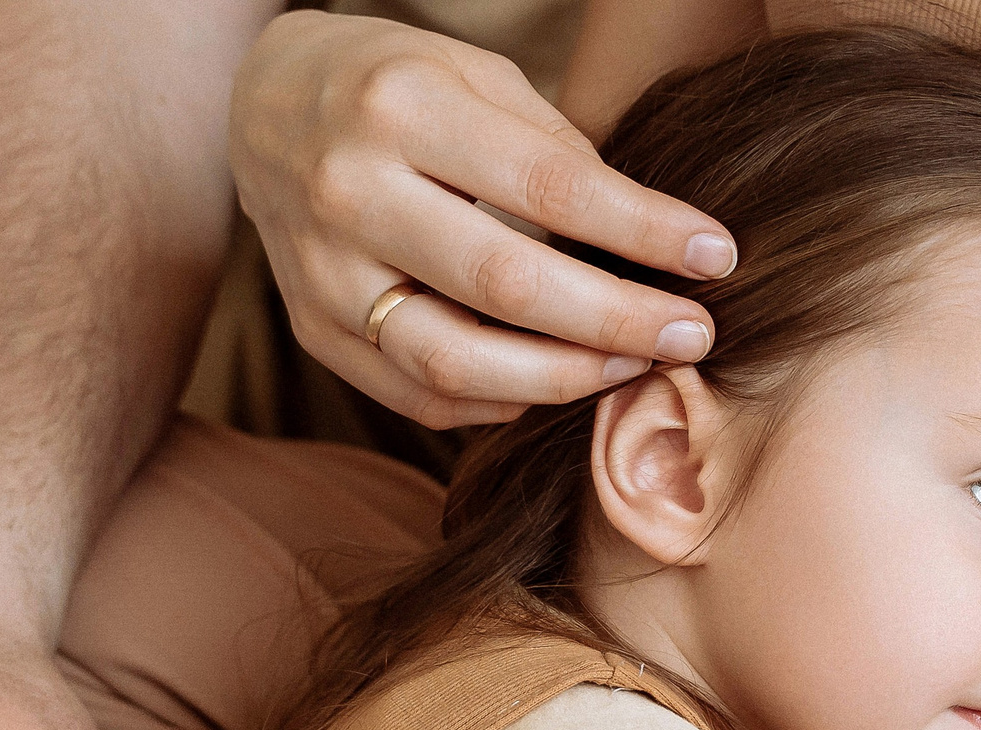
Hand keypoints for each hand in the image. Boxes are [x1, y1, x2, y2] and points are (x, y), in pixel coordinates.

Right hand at [230, 11, 737, 430]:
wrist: (264, 108)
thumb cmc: (397, 85)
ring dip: (562, 379)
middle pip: (504, 285)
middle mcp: (349, 194)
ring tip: (633, 368)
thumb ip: (553, 151)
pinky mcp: (314, 332)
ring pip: (454, 362)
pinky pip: (417, 396)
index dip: (641, 230)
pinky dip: (499, 402)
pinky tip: (558, 385)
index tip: (716, 255)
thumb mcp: (474, 76)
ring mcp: (321, 275)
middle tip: (694, 336)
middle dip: (616, 320)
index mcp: (401, 109)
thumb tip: (648, 241)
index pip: (547, 185)